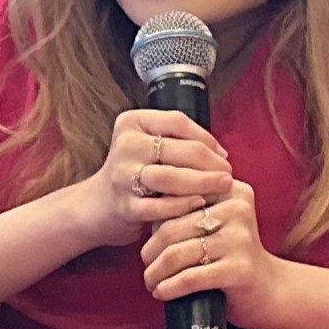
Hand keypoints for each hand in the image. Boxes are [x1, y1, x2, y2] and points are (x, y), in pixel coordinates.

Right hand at [79, 110, 233, 248]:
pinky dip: (184, 205)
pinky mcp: (125, 205)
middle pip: (178, 149)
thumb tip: (221, 154)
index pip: (177, 121)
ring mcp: (123, 176)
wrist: (99, 205)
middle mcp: (125, 145)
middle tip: (229, 175)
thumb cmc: (136, 173)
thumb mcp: (150, 147)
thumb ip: (179, 143)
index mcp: (132, 122)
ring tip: (223, 187)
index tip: (223, 155)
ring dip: (202, 182)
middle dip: (210, 163)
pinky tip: (200, 204)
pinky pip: (161, 206)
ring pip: (170, 177)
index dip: (206, 137)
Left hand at [141, 179, 287, 328]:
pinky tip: (161, 292)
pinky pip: (190, 277)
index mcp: (230, 190)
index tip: (149, 240)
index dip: (155, 220)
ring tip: (150, 281)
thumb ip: (190, 209)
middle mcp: (238, 208)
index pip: (177, 197)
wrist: (269, 290)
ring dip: (155, 272)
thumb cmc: (232, 256)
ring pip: (178, 254)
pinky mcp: (239, 269)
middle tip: (145, 264)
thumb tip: (146, 210)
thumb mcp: (216, 222)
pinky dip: (169, 287)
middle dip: (151, 251)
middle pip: (173, 227)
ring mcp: (240, 239)